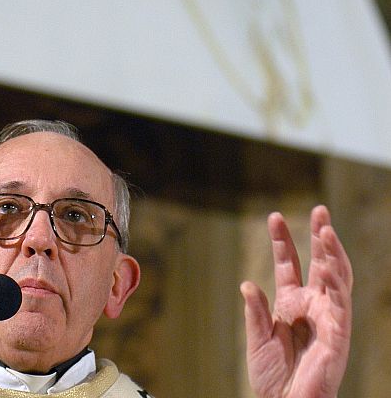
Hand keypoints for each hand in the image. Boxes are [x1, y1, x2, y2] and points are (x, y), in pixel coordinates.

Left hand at [241, 205, 351, 397]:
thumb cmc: (272, 377)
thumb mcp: (257, 339)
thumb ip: (255, 312)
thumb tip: (247, 284)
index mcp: (291, 302)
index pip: (289, 263)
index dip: (283, 239)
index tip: (274, 215)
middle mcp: (312, 305)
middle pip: (320, 262)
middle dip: (321, 235)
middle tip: (320, 210)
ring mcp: (328, 317)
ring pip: (336, 277)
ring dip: (333, 253)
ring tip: (326, 229)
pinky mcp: (339, 334)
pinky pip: (341, 303)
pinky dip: (337, 282)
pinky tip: (329, 263)